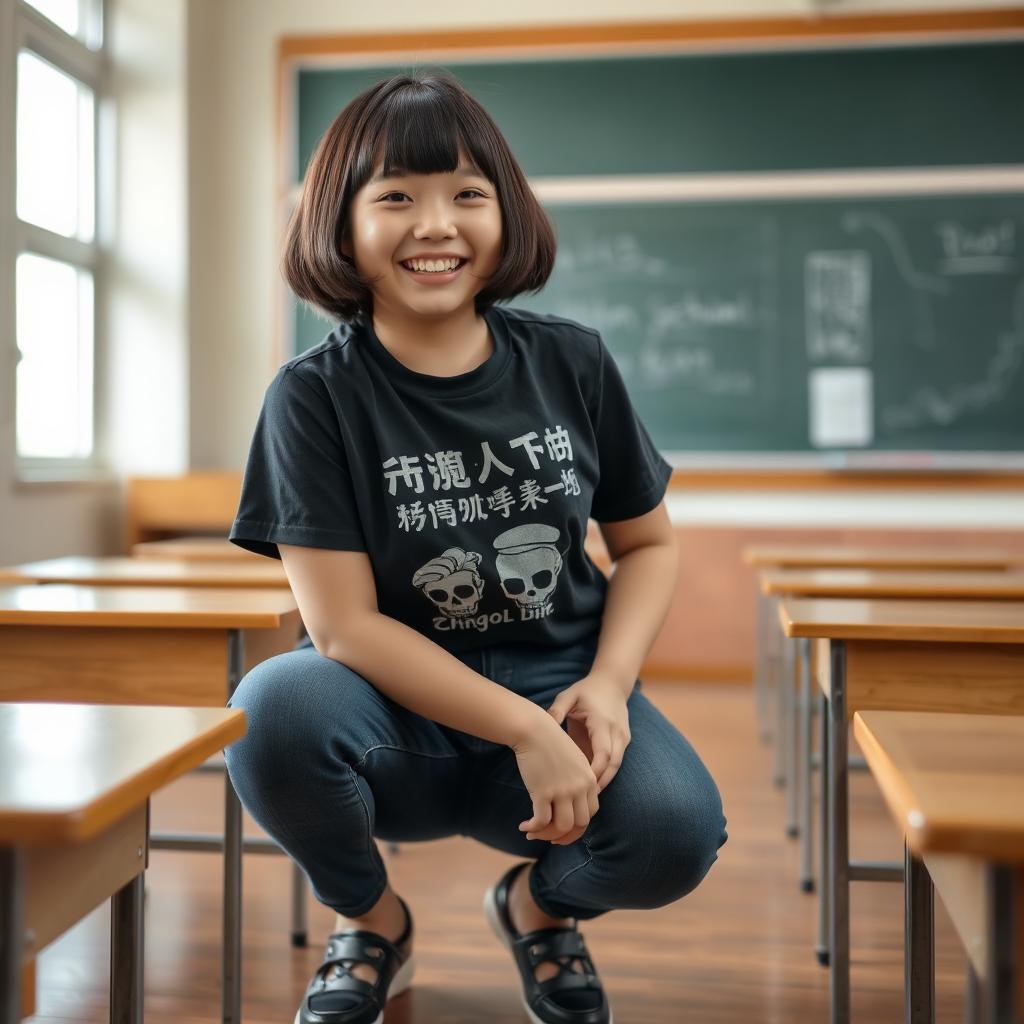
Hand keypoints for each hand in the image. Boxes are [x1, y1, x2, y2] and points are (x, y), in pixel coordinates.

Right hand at [513, 711, 599, 846]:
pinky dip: (533, 829)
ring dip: (547, 835)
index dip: (578, 825)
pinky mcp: (543, 791)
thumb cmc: (548, 742)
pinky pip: (541, 821)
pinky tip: (524, 827)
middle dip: (565, 836)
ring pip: (562, 827)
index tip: (563, 828)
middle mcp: (579, 786)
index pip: (591, 813)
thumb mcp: (572, 760)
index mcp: (589, 779)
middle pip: (580, 824)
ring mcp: (562, 790)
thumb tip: (569, 805)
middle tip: (550, 838)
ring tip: (533, 834)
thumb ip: (577, 780)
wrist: (533, 729)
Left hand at [546, 671, 631, 792]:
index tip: (579, 784)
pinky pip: (616, 761)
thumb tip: (544, 725)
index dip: (594, 771)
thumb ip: (557, 710)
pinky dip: (606, 773)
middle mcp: (616, 731)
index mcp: (602, 722)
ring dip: (604, 780)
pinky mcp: (623, 741)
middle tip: (582, 798)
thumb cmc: (586, 691)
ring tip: (586, 797)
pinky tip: (591, 785)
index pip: (603, 752)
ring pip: (617, 765)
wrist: (611, 683)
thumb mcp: (569, 696)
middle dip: (600, 782)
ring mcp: (623, 737)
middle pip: (613, 764)